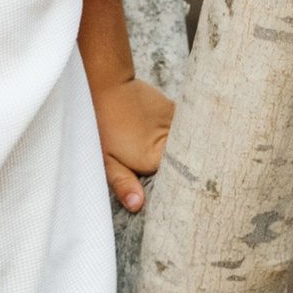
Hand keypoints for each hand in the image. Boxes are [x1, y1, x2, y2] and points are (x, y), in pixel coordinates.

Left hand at [94, 71, 174, 215]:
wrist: (109, 87)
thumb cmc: (104, 126)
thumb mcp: (108, 161)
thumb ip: (124, 185)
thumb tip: (137, 205)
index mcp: (155, 161)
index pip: (176, 182)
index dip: (177, 188)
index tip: (181, 196)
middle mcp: (171, 144)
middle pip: (185, 164)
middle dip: (185, 171)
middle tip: (182, 178)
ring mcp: (176, 125)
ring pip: (187, 146)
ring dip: (185, 152)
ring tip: (182, 158)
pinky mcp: (176, 111)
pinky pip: (185, 129)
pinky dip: (183, 135)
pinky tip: (176, 138)